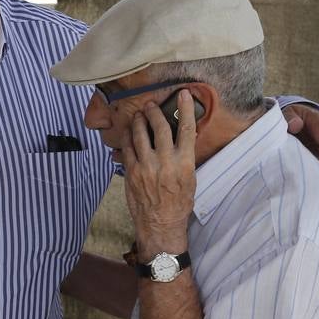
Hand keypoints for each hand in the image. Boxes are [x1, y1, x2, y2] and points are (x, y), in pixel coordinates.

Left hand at [121, 90, 196, 252]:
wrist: (160, 224)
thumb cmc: (178, 203)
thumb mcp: (190, 179)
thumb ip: (184, 156)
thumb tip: (183, 136)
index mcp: (184, 163)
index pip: (187, 130)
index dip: (186, 109)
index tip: (184, 94)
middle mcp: (165, 162)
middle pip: (160, 127)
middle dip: (155, 112)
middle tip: (152, 105)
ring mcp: (146, 167)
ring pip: (141, 135)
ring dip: (139, 121)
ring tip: (139, 115)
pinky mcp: (131, 172)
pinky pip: (128, 148)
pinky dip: (128, 137)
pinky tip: (129, 132)